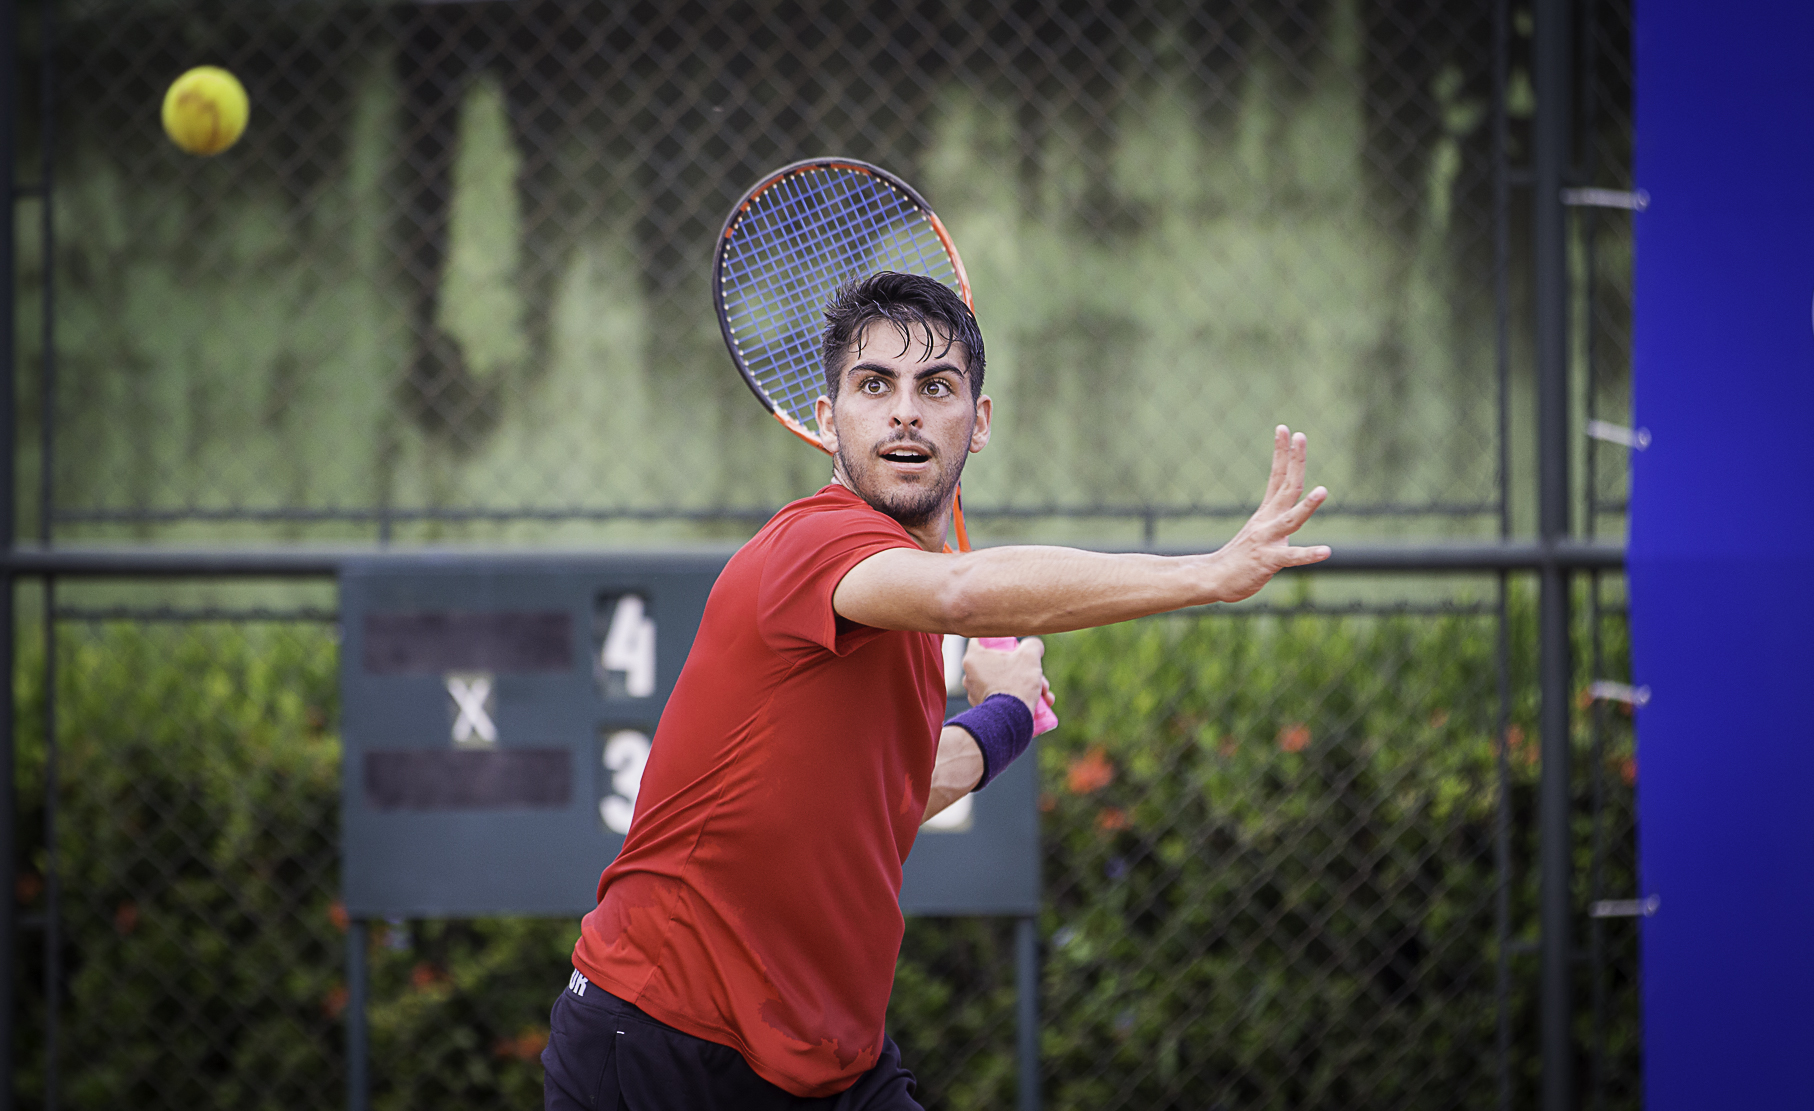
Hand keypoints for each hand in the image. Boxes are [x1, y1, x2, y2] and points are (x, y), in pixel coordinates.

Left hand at [961, 637, 1048, 716]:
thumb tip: (1034, 646)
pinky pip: (1003, 698)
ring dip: (1026, 686)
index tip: (1014, 645)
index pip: (982, 640)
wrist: (1010, 720)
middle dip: (1025, 671)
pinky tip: (1039, 705)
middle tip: (1039, 678)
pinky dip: (1018, 699)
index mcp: (974, 658)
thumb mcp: (1029, 657)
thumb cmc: (1016, 684)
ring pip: (1005, 682)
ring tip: (1044, 695)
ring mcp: (975, 694)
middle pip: (1000, 664)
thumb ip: (1032, 645)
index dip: (1000, 640)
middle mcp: (970, 676)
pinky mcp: (984, 709)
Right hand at [1211, 426, 1330, 602]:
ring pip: (1291, 519)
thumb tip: (1284, 513)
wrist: (1213, 578)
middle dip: (1295, 461)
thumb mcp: (1257, 532)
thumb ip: (1273, 522)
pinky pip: (1292, 557)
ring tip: (1324, 491)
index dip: (1282, 453)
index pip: (1277, 476)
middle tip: (1300, 436)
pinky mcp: (1269, 560)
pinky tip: (1326, 551)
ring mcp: (1268, 539)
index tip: (1284, 429)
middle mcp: (1267, 521)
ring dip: (1308, 506)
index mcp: (1266, 513)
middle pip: (1287, 487)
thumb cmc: (1237, 558)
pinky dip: (1308, 554)